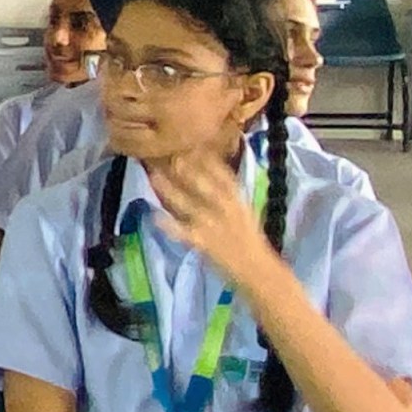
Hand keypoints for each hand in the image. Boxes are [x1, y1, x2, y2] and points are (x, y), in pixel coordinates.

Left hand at [144, 150, 273, 276]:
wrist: (258, 269)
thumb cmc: (248, 238)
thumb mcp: (243, 210)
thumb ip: (226, 193)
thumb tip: (211, 172)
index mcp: (237, 199)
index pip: (221, 173)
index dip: (205, 157)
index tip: (190, 141)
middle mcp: (225, 208)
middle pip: (203, 184)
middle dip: (185, 168)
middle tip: (167, 151)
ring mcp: (212, 225)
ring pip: (187, 203)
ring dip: (169, 188)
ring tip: (153, 174)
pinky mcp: (202, 242)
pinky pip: (182, 231)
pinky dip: (168, 224)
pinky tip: (153, 215)